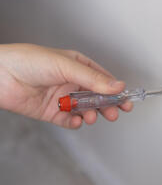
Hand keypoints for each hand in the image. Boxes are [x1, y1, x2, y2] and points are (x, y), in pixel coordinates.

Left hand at [0, 43, 131, 128]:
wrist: (0, 76)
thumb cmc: (28, 61)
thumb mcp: (66, 66)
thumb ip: (93, 79)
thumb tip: (117, 85)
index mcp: (78, 66)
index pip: (103, 80)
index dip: (115, 90)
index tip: (126, 99)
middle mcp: (72, 82)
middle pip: (97, 97)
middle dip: (107, 106)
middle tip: (115, 112)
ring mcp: (62, 98)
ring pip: (85, 110)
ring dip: (91, 114)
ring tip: (92, 116)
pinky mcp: (52, 112)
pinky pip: (69, 121)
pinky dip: (75, 123)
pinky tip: (76, 121)